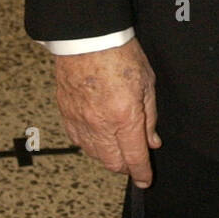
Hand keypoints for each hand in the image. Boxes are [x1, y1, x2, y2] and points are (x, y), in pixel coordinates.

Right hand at [54, 38, 160, 187]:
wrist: (88, 38)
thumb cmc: (120, 53)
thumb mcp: (147, 82)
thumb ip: (150, 116)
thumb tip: (151, 141)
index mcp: (125, 117)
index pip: (135, 157)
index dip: (142, 173)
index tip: (146, 179)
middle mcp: (100, 125)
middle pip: (112, 162)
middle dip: (125, 166)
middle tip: (134, 161)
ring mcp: (80, 121)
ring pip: (94, 154)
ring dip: (108, 156)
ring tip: (117, 146)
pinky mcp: (67, 114)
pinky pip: (78, 140)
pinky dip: (90, 144)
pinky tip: (98, 136)